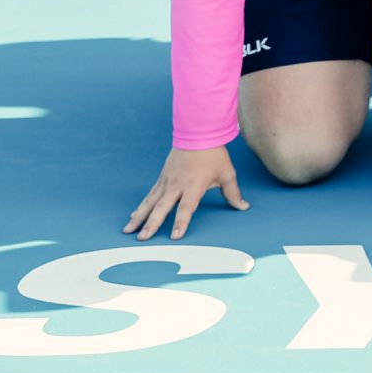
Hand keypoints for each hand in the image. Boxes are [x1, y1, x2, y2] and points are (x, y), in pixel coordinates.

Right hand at [125, 146, 245, 239]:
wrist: (198, 134)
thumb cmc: (214, 156)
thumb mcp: (227, 174)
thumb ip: (233, 193)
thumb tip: (243, 207)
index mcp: (194, 186)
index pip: (187, 208)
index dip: (181, 222)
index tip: (175, 236)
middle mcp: (177, 185)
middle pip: (162, 207)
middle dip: (152, 224)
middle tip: (142, 238)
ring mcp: (167, 182)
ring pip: (150, 202)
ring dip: (139, 217)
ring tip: (128, 230)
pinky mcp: (162, 178)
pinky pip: (149, 195)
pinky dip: (141, 206)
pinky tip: (133, 217)